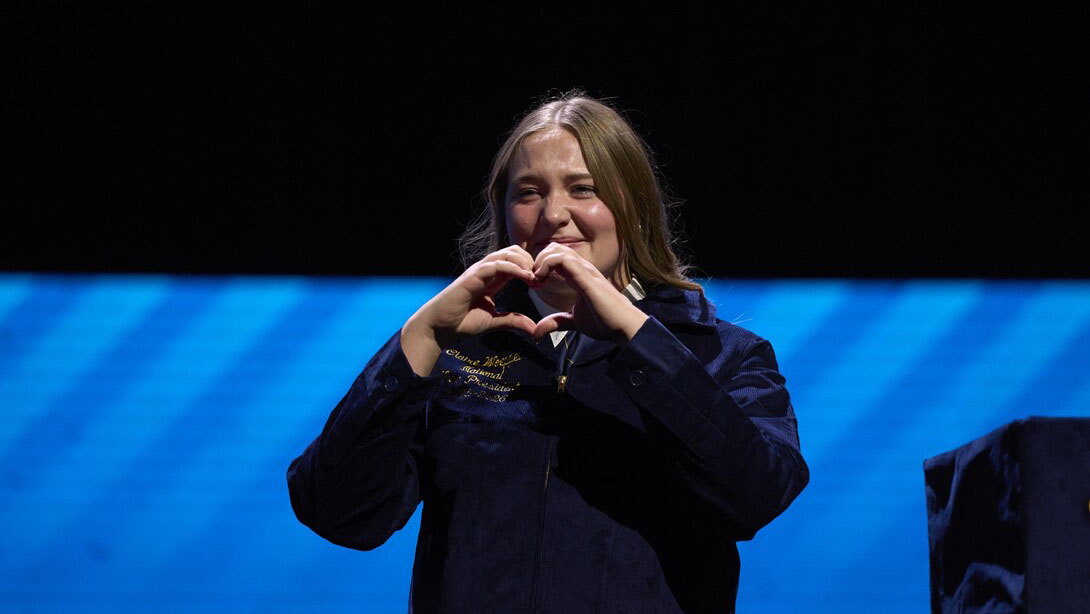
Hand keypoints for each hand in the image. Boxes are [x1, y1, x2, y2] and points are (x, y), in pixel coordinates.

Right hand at [401, 246, 537, 375]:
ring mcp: (479, 271)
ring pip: (507, 254)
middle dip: (531, 262)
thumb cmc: (461, 323)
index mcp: (493, 279)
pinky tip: (526, 277)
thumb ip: (512, 321)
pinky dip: (514, 268)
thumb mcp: (494, 322)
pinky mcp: (473, 275)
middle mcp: (487, 271)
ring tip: (536, 278)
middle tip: (541, 279)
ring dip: (525, 263)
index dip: (531, 269)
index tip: (543, 283)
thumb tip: (533, 328)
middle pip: (514, 252)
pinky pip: (497, 265)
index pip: (516, 262)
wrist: (439, 327)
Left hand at [529, 243, 647, 344]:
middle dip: (538, 260)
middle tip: (533, 280)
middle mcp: (583, 269)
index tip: (534, 284)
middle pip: (554, 248)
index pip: (557, 257)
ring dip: (540, 262)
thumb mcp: (574, 321)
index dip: (540, 266)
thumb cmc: (606, 322)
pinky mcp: (587, 277)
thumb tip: (537, 332)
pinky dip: (546, 265)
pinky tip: (541, 280)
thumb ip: (556, 322)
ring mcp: (585, 271)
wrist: (624, 328)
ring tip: (536, 279)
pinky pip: (563, 260)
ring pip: (557, 250)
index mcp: (580, 275)